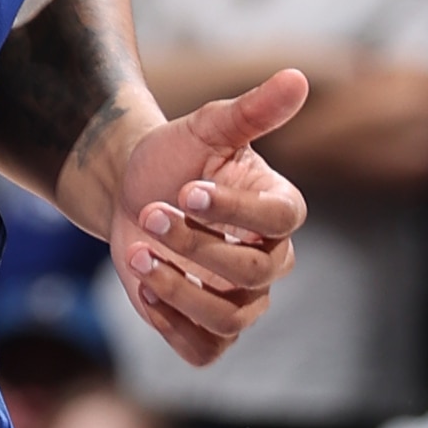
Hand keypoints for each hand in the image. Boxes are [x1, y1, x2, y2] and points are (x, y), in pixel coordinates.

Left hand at [103, 69, 309, 370]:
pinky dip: (174, 326)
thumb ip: (254, 109)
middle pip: (249, 275)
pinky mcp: (207, 327)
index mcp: (280, 211)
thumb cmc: (176, 155)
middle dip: (193, 246)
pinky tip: (145, 288)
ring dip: (179, 290)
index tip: (188, 189)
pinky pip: (204, 349)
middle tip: (151, 212)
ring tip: (137, 254)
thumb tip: (297, 77)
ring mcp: (241, 300)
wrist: (130, 189)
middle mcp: (269, 261)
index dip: (234, 211)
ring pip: (228, 319)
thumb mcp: (209, 126)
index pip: (278, 221)